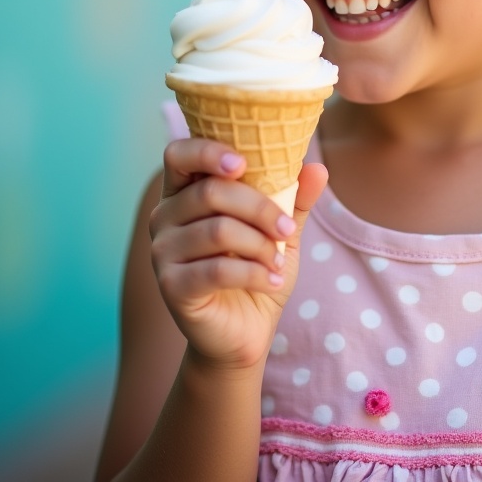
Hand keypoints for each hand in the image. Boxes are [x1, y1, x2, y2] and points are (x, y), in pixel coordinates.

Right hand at [148, 136, 327, 369]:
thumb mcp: (280, 231)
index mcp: (184, 192)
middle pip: (210, 192)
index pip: (179, 155)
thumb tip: (318, 169)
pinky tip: (273, 281)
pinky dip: (255, 273)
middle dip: (260, 208)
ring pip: (218, 230)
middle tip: (286, 229)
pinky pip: (217, 269)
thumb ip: (295, 199)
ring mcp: (162, 252)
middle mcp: (164, 217)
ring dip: (260, 245)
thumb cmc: (256, 268)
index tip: (244, 164)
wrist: (244, 330)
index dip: (208, 152)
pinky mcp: (171, 286)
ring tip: (278, 261)